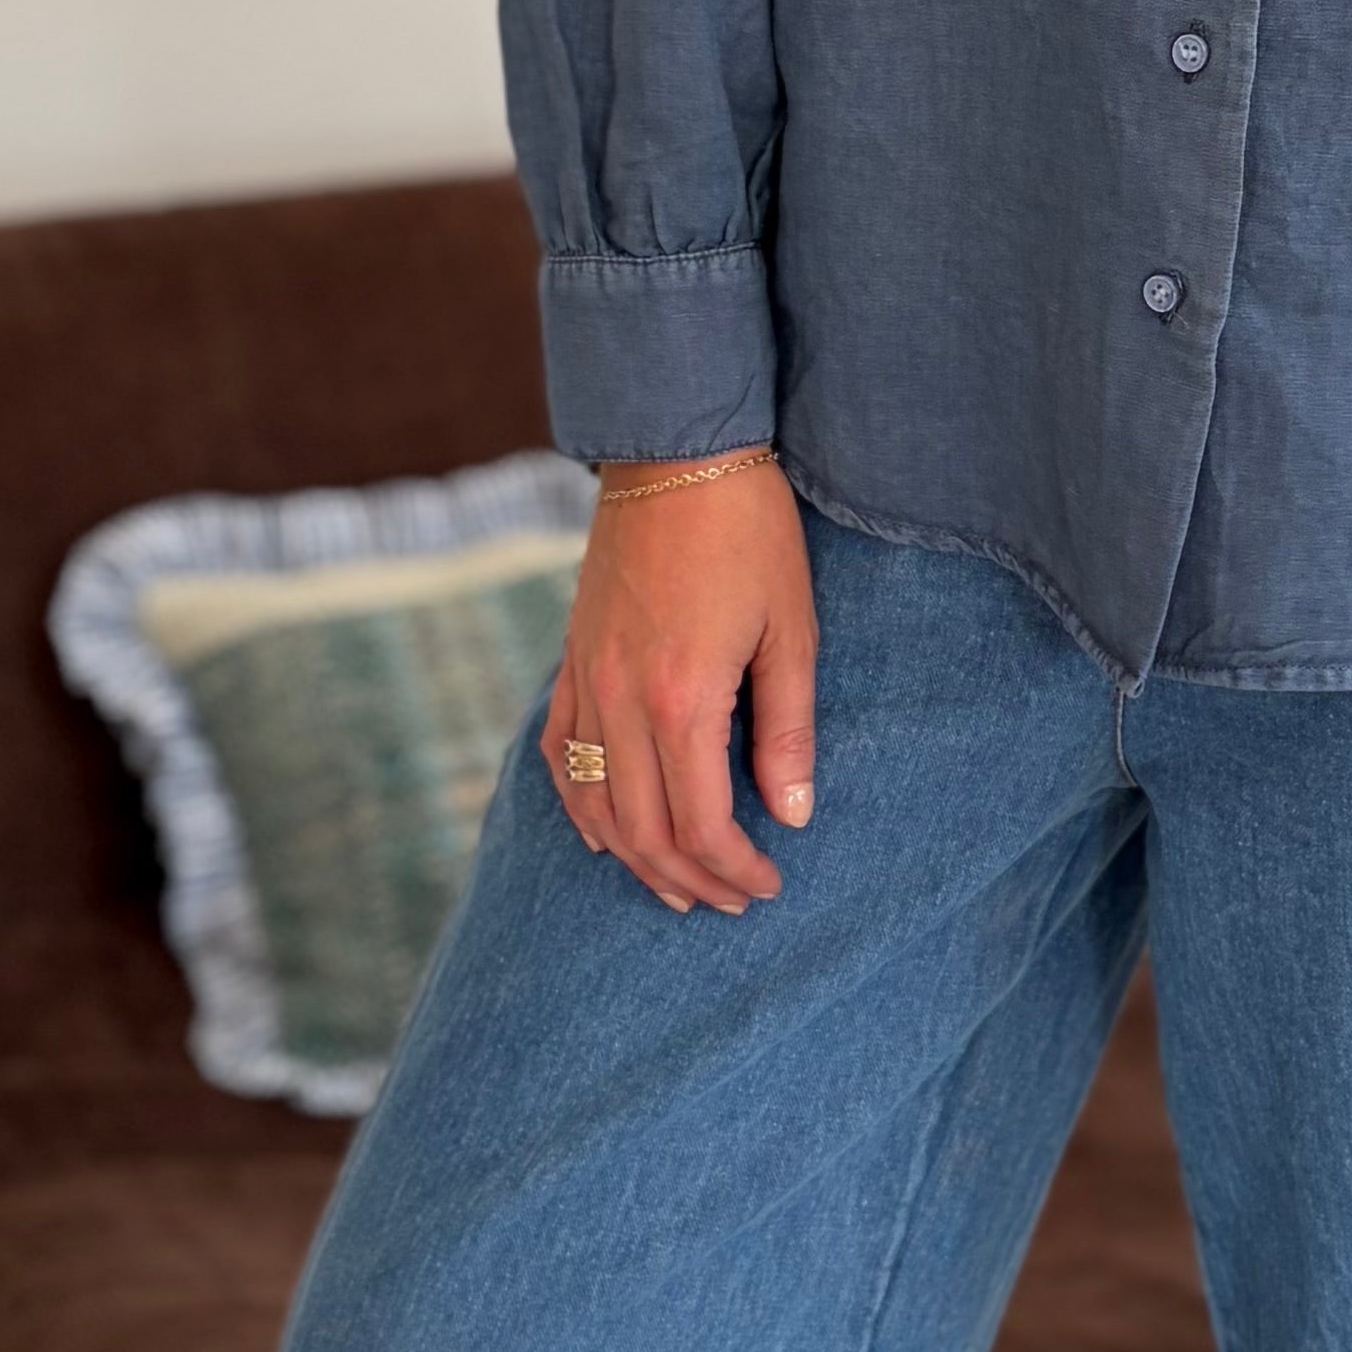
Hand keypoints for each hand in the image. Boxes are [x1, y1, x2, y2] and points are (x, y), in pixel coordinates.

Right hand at [539, 460, 815, 911]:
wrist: (676, 451)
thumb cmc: (749, 533)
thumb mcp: (791, 630)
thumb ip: (787, 730)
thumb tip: (793, 815)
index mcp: (681, 698)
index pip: (700, 825)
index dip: (736, 870)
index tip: (770, 884)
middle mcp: (620, 700)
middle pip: (643, 832)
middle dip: (690, 880)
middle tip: (734, 900)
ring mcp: (585, 681)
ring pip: (594, 806)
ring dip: (635, 859)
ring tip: (679, 886)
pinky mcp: (571, 660)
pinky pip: (558, 755)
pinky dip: (581, 808)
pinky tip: (608, 834)